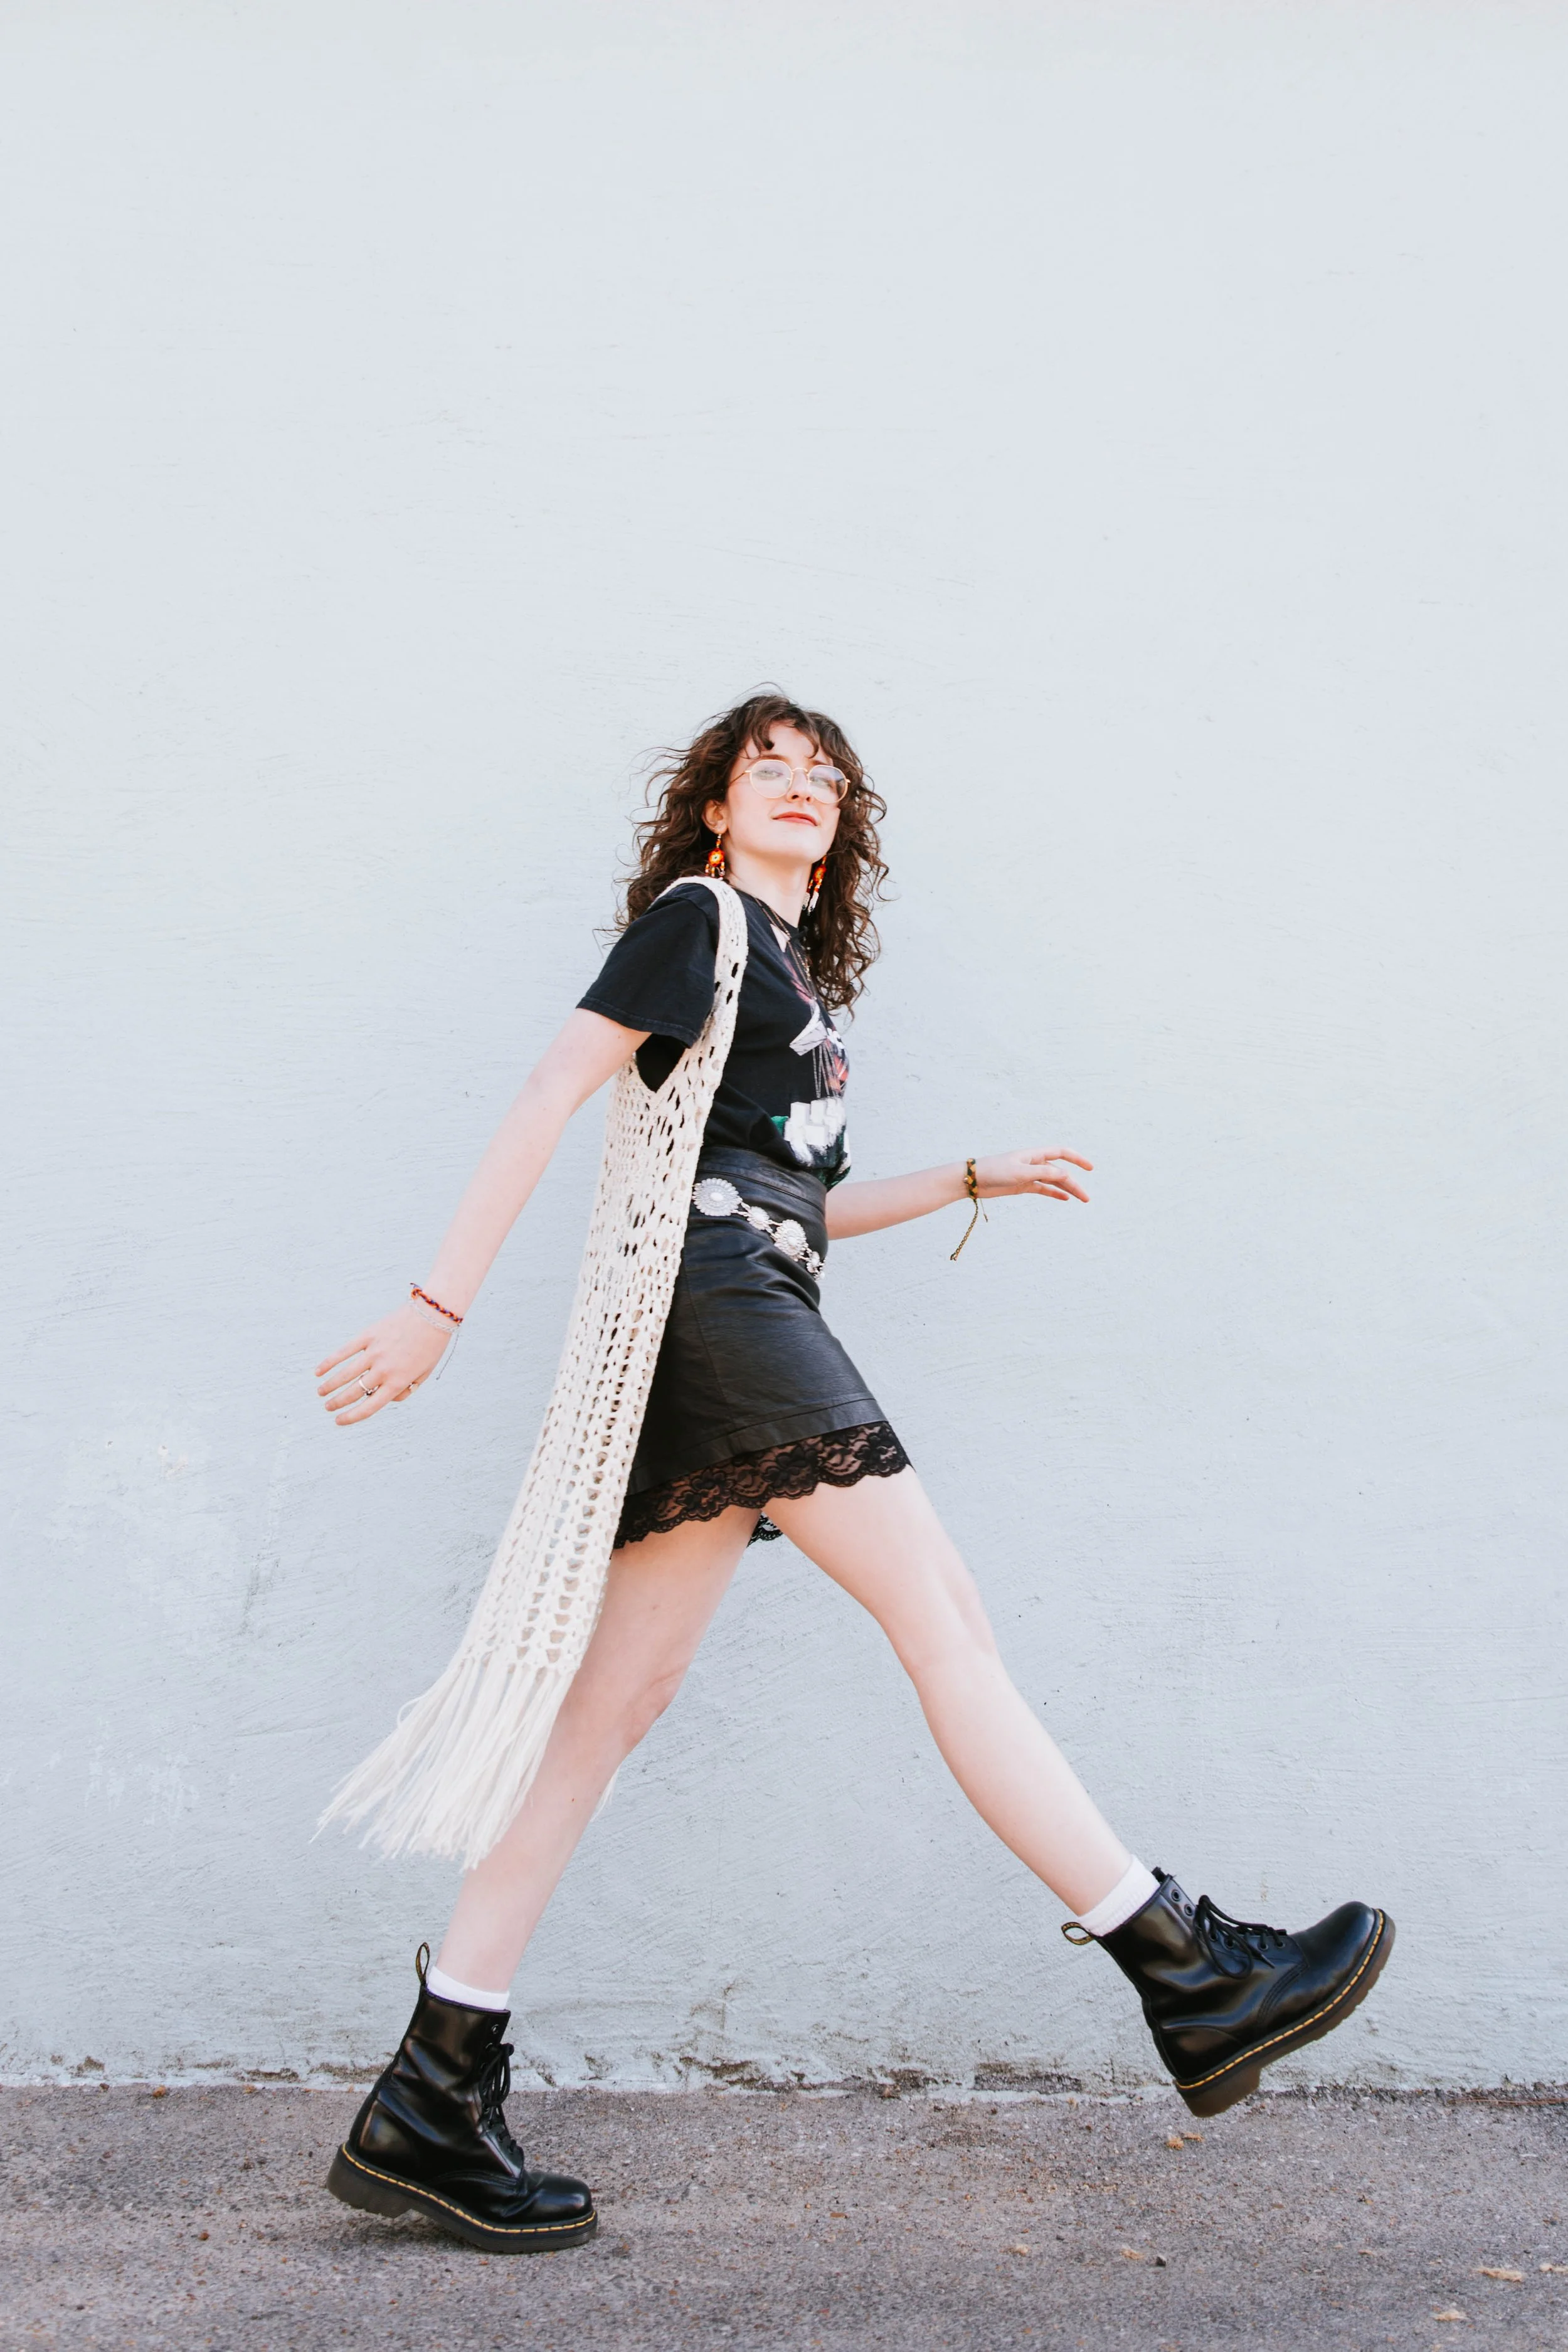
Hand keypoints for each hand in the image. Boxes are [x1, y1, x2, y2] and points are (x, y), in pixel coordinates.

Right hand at [315, 1305, 451, 1424]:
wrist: (433, 1314)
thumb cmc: (431, 1346)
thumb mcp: (424, 1374)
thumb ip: (406, 1390)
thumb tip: (387, 1399)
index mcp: (398, 1382)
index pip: (369, 1407)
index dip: (351, 1417)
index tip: (339, 1421)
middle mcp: (384, 1370)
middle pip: (353, 1392)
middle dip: (337, 1403)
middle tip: (328, 1407)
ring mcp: (374, 1352)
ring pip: (345, 1374)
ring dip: (329, 1386)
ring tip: (320, 1393)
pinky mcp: (368, 1335)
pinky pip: (344, 1351)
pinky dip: (329, 1363)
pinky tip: (318, 1371)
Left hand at [972, 1148, 1091, 1203]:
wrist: (973, 1179)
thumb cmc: (994, 1171)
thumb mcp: (1021, 1172)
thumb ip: (1043, 1172)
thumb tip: (1065, 1174)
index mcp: (1034, 1154)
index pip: (1061, 1153)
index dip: (1077, 1158)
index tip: (1091, 1168)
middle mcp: (1034, 1163)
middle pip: (1060, 1171)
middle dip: (1074, 1183)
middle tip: (1087, 1198)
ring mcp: (1029, 1174)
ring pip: (1053, 1181)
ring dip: (1067, 1189)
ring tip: (1081, 1199)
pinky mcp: (1022, 1185)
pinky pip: (1043, 1188)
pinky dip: (1054, 1193)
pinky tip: (1065, 1198)